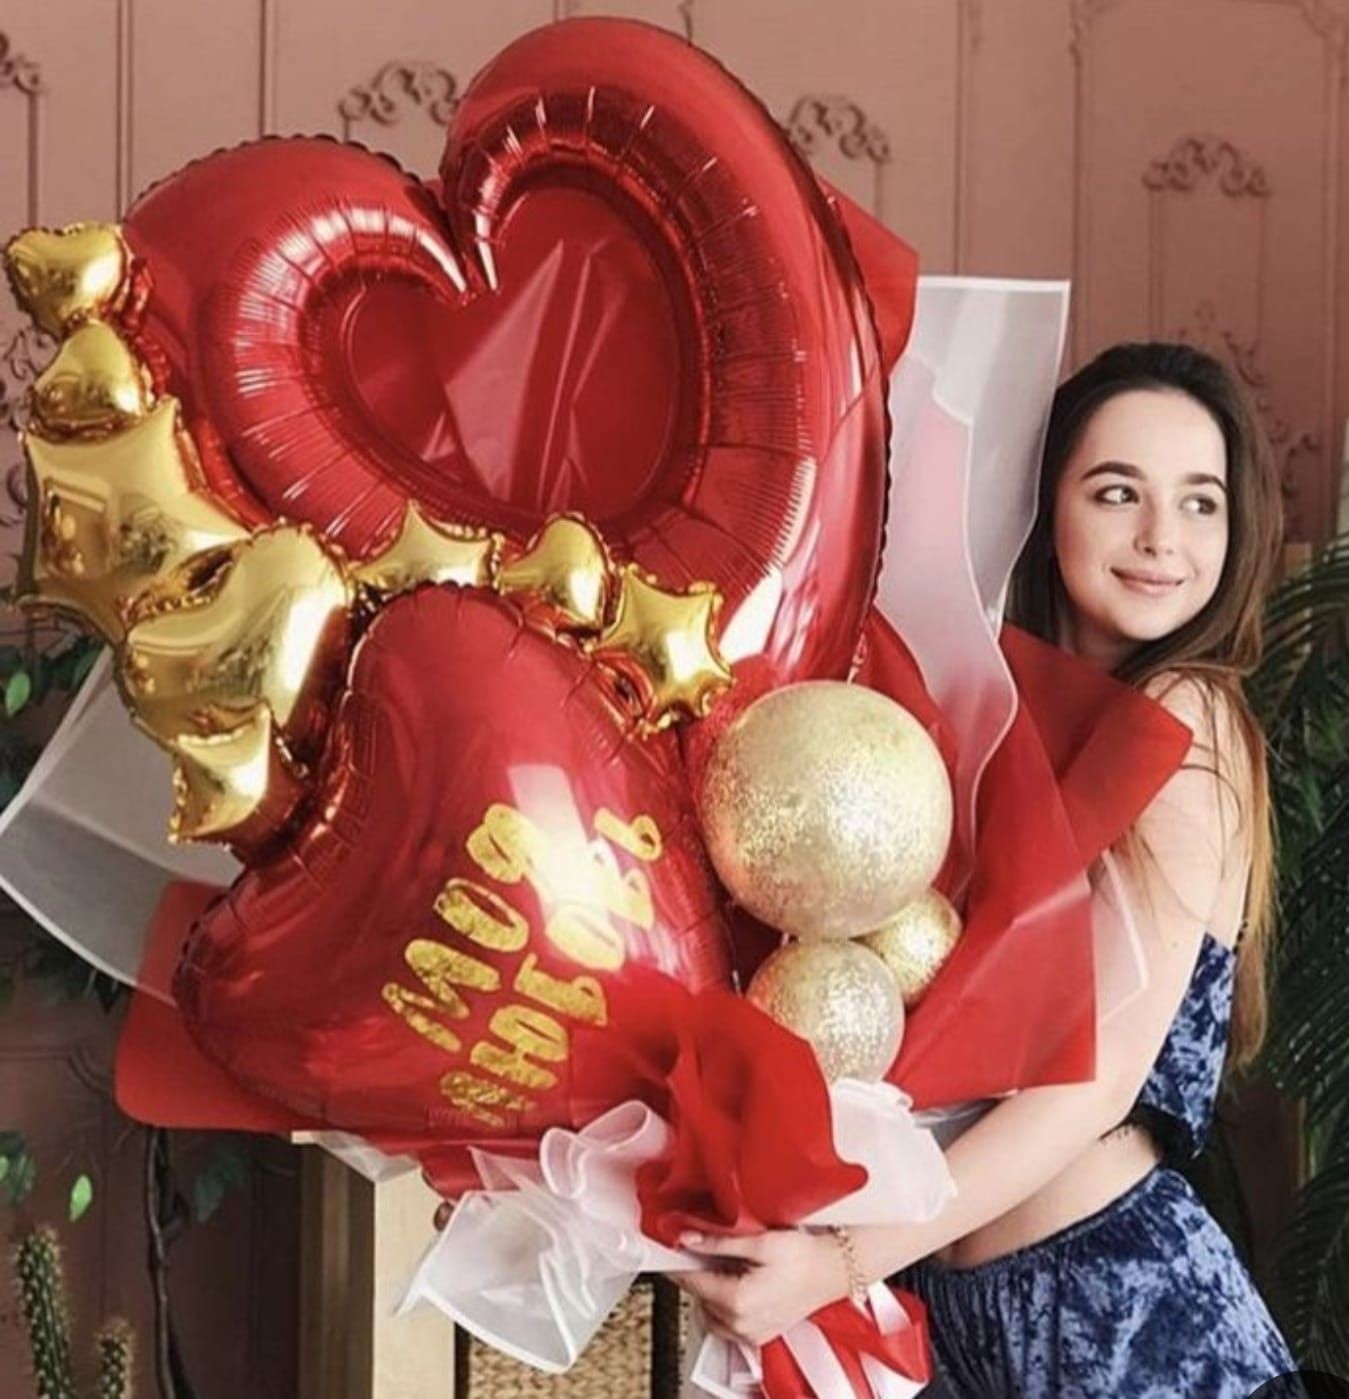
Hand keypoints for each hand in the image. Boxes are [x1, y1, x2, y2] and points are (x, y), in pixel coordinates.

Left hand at [671, 1228, 851, 1348]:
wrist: (832, 1270)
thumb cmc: (803, 1256)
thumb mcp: (759, 1242)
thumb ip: (719, 1242)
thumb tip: (688, 1238)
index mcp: (737, 1301)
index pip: (691, 1282)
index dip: (678, 1262)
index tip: (669, 1247)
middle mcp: (741, 1324)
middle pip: (700, 1297)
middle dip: (698, 1273)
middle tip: (703, 1247)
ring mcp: (750, 1334)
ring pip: (710, 1312)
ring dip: (710, 1290)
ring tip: (726, 1265)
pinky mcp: (758, 1335)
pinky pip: (727, 1324)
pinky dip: (724, 1305)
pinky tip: (737, 1283)